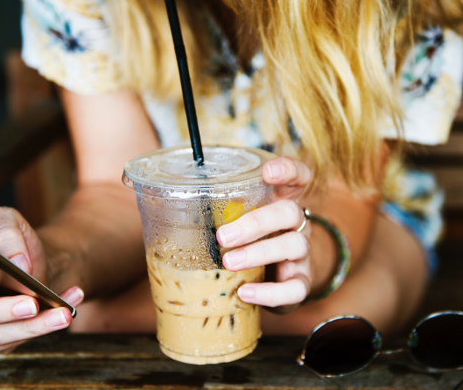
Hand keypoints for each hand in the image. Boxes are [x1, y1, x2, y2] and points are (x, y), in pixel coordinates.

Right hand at [0, 207, 84, 355]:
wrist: (35, 262)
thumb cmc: (12, 242)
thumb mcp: (8, 222)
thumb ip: (7, 233)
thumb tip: (17, 262)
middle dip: (0, 310)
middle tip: (31, 302)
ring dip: (30, 325)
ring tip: (60, 313)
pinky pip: (14, 341)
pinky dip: (44, 326)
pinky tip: (66, 310)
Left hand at [216, 157, 311, 312]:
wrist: (276, 278)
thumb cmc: (249, 240)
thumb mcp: (237, 220)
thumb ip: (216, 210)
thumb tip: (160, 204)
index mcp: (281, 201)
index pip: (297, 176)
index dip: (287, 169)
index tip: (267, 172)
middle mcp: (296, 224)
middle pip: (289, 212)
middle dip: (256, 222)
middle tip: (223, 235)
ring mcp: (302, 253)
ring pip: (294, 246)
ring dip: (258, 253)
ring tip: (229, 262)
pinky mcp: (301, 282)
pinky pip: (295, 288)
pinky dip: (270, 292)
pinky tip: (245, 292)